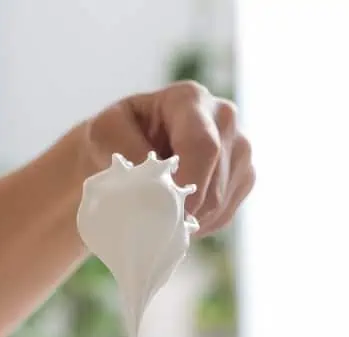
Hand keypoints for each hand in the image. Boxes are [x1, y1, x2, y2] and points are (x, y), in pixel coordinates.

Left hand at [82, 80, 255, 236]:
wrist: (126, 148)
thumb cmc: (114, 136)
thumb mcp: (104, 134)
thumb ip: (126, 152)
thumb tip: (155, 185)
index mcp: (190, 99)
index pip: (203, 145)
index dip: (189, 183)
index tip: (168, 211)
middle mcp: (224, 118)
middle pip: (216, 179)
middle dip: (185, 209)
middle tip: (153, 223)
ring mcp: (239, 149)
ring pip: (222, 201)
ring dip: (189, 220)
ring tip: (158, 216)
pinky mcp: (243, 177)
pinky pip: (225, 214)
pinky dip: (199, 225)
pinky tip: (176, 216)